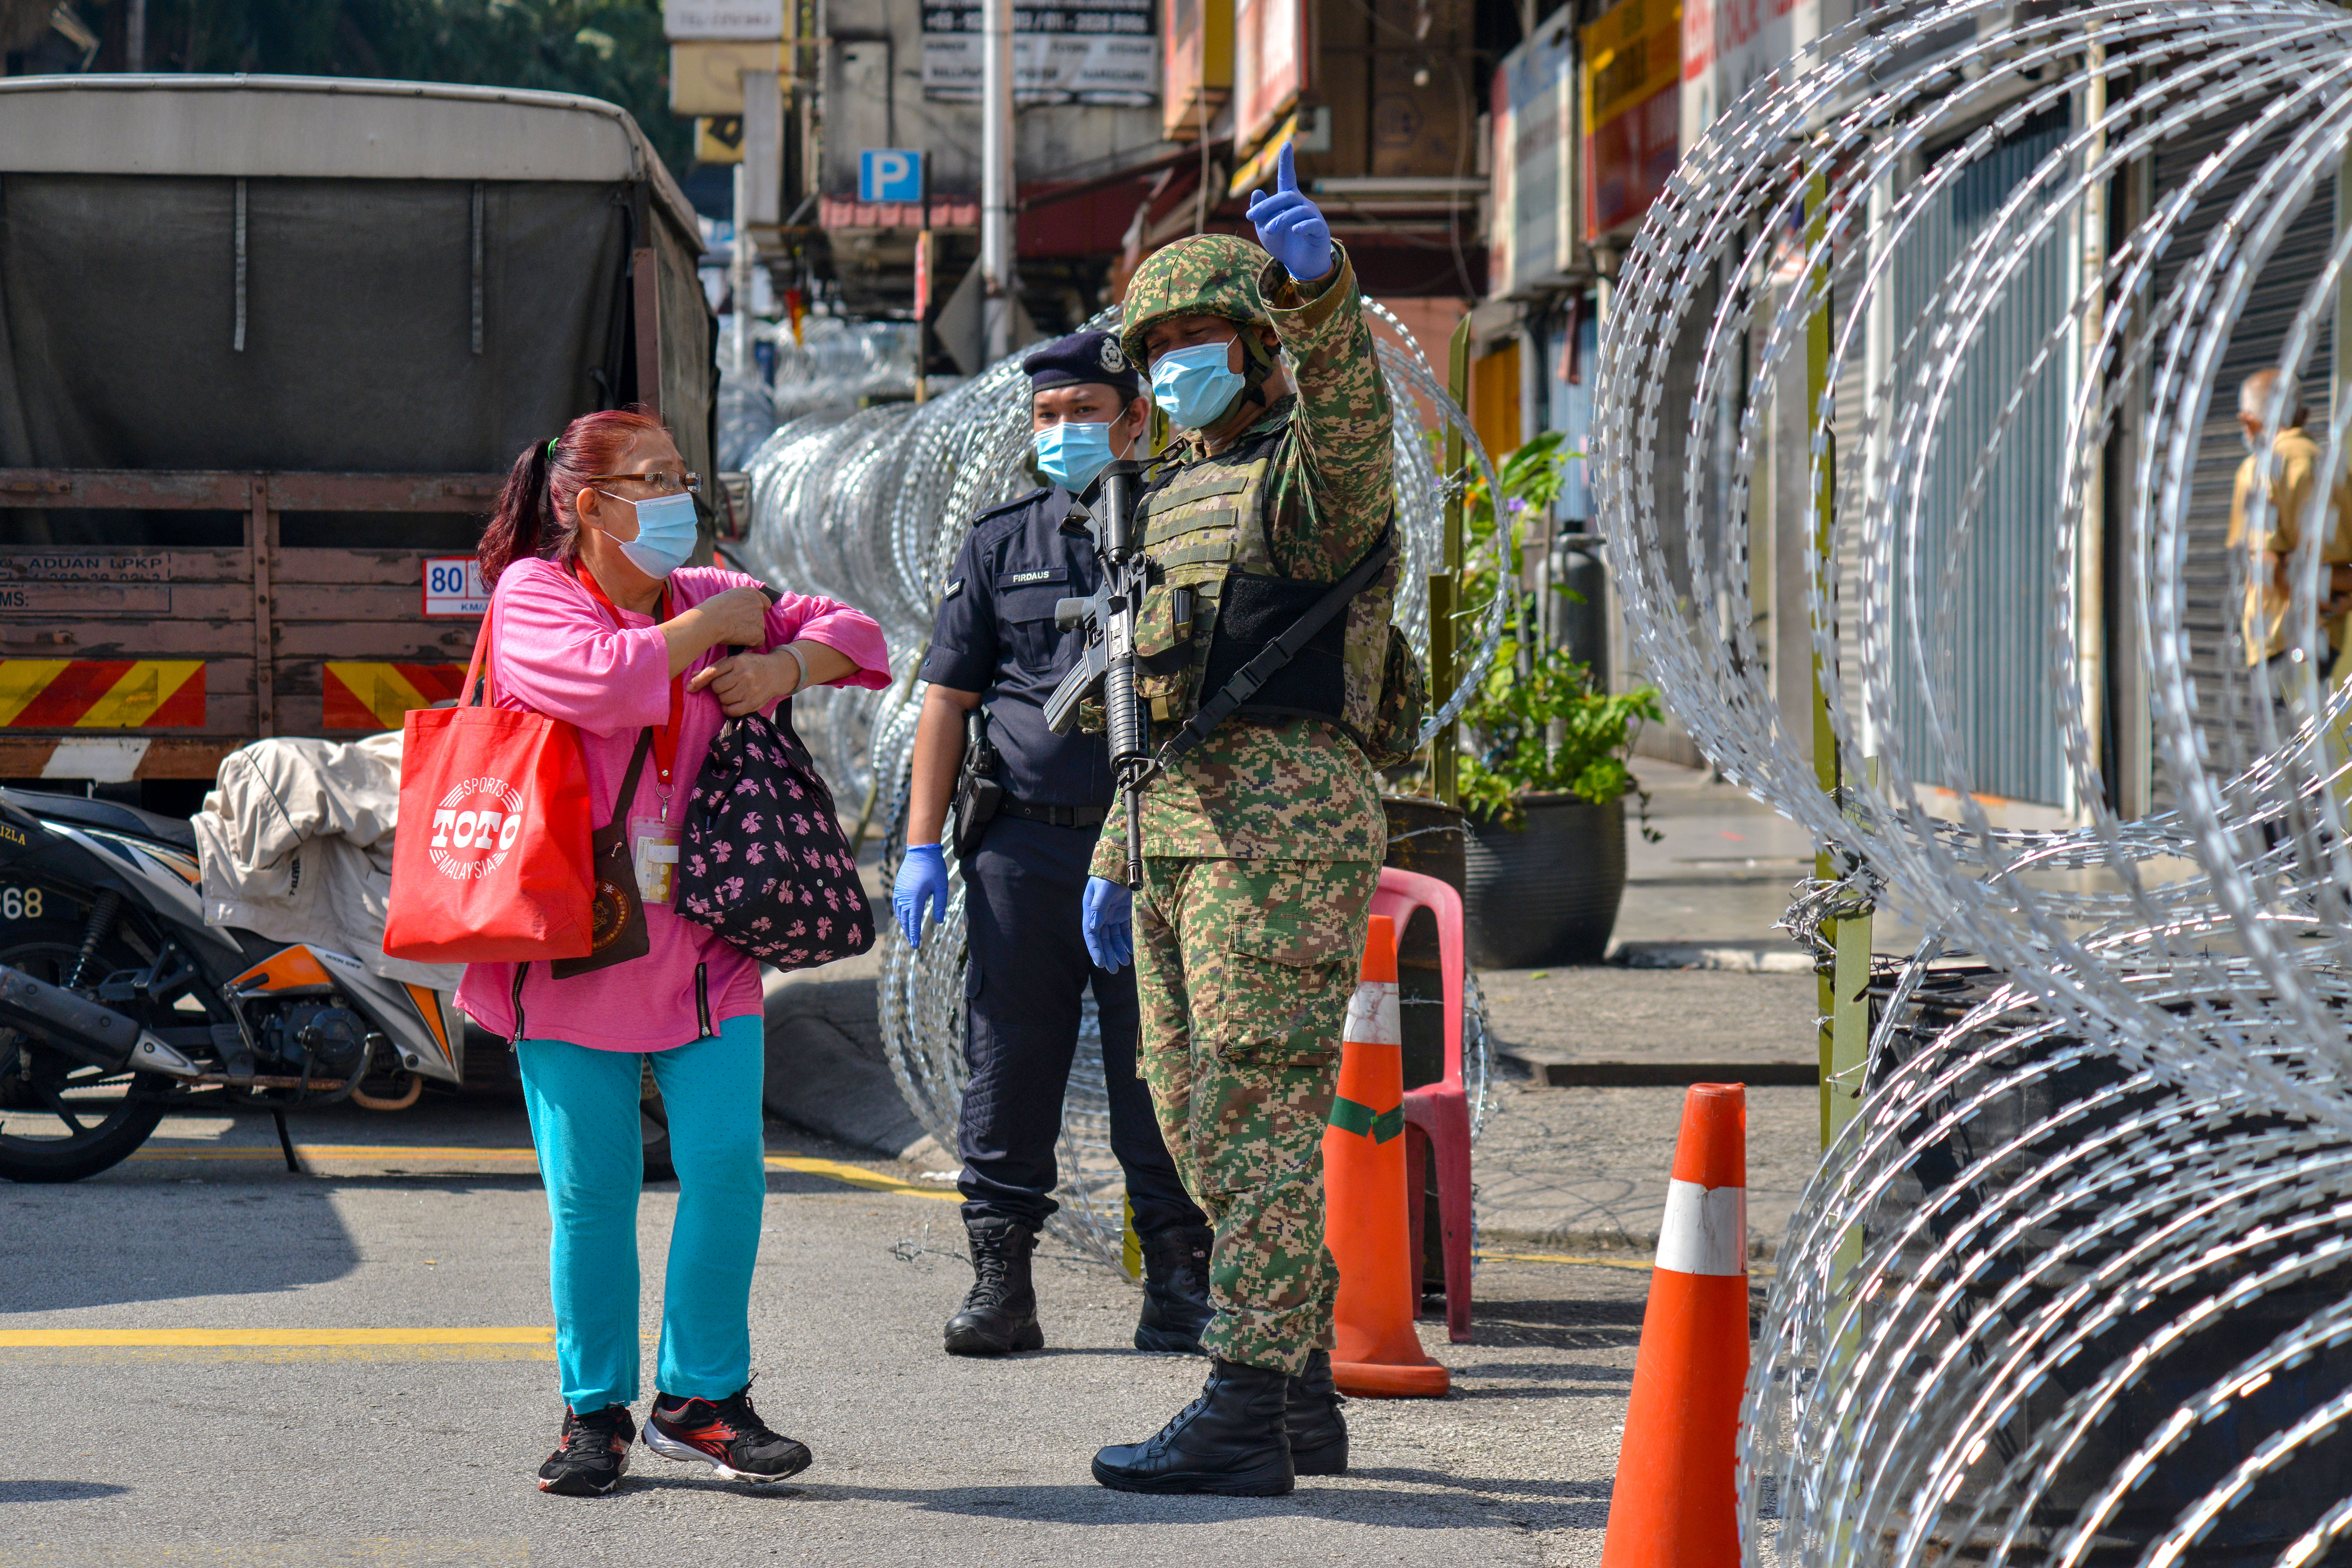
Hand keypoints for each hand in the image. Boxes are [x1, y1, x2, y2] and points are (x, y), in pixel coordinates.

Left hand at [688, 648, 798, 715]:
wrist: (777, 672)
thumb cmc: (751, 666)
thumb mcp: (735, 661)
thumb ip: (715, 669)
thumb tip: (693, 676)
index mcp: (737, 661)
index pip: (713, 672)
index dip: (699, 681)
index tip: (691, 687)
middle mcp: (743, 674)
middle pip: (716, 687)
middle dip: (717, 688)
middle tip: (726, 686)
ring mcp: (749, 689)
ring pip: (723, 699)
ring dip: (723, 698)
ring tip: (732, 693)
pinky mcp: (753, 702)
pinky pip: (732, 710)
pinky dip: (728, 709)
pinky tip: (732, 704)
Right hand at [694, 585, 772, 649]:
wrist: (710, 620)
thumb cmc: (712, 609)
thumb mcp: (728, 597)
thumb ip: (739, 601)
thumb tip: (739, 609)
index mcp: (751, 593)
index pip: (765, 602)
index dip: (759, 610)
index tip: (750, 615)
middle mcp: (758, 604)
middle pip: (761, 617)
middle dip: (752, 622)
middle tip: (737, 626)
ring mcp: (760, 619)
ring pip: (758, 629)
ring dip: (750, 632)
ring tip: (734, 633)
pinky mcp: (758, 634)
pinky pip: (758, 642)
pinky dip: (751, 643)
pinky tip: (739, 641)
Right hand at [893, 845, 948, 947]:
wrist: (921, 850)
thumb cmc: (934, 868)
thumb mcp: (941, 887)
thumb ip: (940, 905)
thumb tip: (939, 922)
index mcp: (915, 898)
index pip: (913, 922)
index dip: (914, 934)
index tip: (916, 946)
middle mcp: (904, 897)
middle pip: (904, 919)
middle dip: (909, 932)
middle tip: (913, 943)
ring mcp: (899, 891)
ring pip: (899, 913)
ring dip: (904, 924)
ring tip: (909, 932)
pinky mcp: (898, 886)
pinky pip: (897, 904)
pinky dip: (900, 914)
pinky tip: (903, 917)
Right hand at [1083, 876, 1132, 972]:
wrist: (1123, 862)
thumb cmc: (1111, 874)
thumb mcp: (1104, 890)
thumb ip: (1099, 907)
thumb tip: (1094, 927)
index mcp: (1090, 910)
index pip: (1091, 934)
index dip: (1095, 949)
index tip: (1101, 963)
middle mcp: (1099, 915)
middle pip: (1102, 939)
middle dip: (1108, 955)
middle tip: (1114, 970)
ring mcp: (1111, 914)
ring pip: (1113, 937)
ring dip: (1118, 950)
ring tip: (1124, 963)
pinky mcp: (1122, 913)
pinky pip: (1123, 931)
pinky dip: (1126, 941)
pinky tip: (1130, 951)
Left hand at [1246, 143, 1332, 283]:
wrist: (1300, 265)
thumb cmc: (1282, 244)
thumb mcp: (1265, 229)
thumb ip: (1260, 213)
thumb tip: (1256, 193)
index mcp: (1289, 201)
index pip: (1287, 178)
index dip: (1286, 162)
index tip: (1286, 144)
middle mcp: (1302, 204)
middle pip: (1285, 197)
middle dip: (1267, 206)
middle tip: (1251, 216)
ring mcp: (1313, 216)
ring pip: (1296, 211)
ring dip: (1280, 219)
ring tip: (1268, 230)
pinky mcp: (1320, 231)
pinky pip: (1312, 224)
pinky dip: (1302, 226)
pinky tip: (1294, 230)